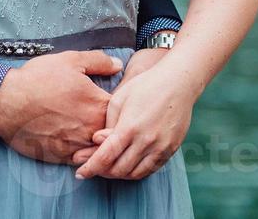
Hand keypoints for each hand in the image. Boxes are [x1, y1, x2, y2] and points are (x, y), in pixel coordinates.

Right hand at [0, 50, 124, 163]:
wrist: (6, 102)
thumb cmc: (37, 79)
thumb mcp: (69, 60)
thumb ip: (98, 62)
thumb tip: (118, 65)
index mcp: (99, 105)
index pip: (124, 112)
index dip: (123, 107)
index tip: (117, 104)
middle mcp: (92, 129)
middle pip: (114, 134)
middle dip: (113, 127)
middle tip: (105, 120)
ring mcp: (78, 145)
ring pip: (98, 149)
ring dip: (98, 142)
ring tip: (90, 132)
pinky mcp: (62, 157)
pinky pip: (81, 159)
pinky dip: (82, 152)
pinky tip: (75, 142)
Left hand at [71, 59, 199, 180]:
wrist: (178, 83)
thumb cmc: (144, 86)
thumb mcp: (119, 99)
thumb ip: (107, 123)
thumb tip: (97, 141)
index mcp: (129, 127)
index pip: (105, 157)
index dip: (90, 168)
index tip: (80, 173)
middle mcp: (145, 141)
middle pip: (118, 170)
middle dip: (102, 172)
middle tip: (92, 168)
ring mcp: (160, 148)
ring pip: (134, 174)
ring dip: (118, 174)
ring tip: (108, 168)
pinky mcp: (170, 150)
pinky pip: (150, 170)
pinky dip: (135, 172)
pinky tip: (126, 166)